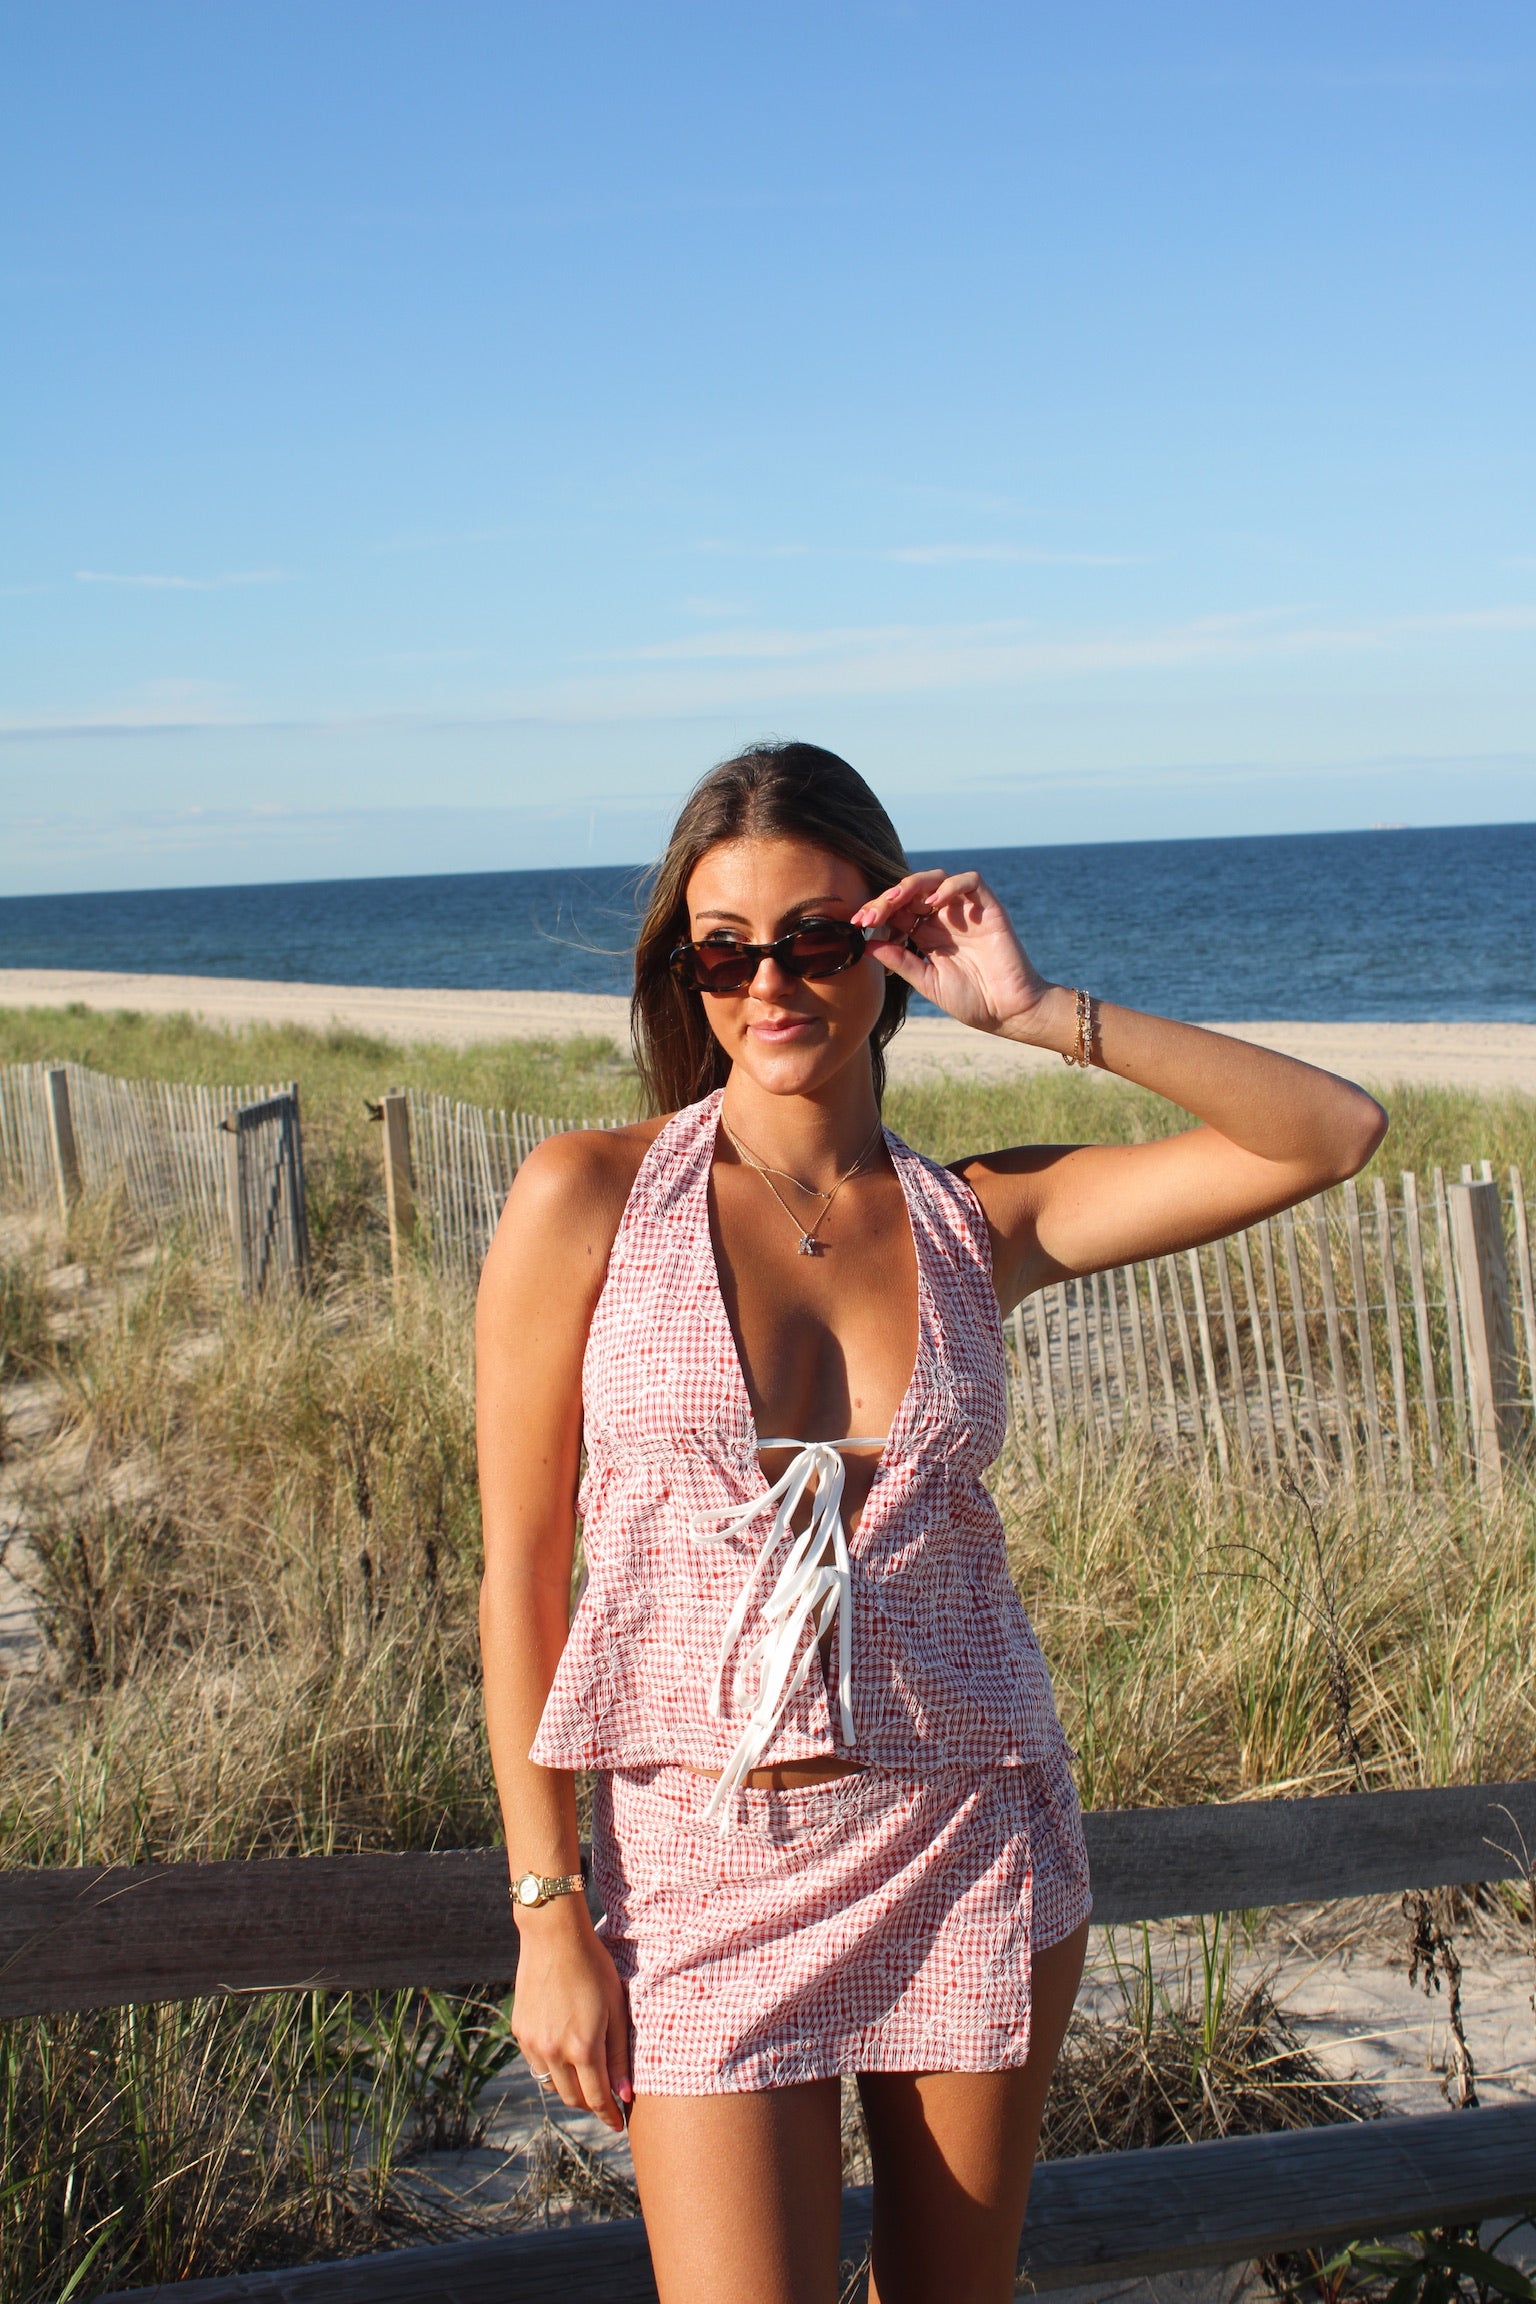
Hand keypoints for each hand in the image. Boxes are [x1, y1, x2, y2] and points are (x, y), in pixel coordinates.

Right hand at [511, 1902, 631, 2130]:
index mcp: (582, 2047)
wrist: (553, 1936)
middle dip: (591, 2104)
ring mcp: (533, 2042)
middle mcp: (553, 2051)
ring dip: (570, 2088)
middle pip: (573, 2098)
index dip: (609, 2115)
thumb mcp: (616, 2008)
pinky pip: (536, 2063)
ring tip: (586, 2079)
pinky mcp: (520, 2031)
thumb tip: (624, 2093)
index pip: (597, 2097)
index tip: (618, 2125)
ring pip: (552, 2085)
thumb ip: (618, 2054)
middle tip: (605, 2100)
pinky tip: (564, 2054)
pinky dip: (551, 2068)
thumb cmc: (593, 1967)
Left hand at [852, 868, 1057, 1041]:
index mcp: (926, 934)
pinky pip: (970, 881)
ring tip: (895, 901)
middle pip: (911, 892)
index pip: (897, 911)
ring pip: (936, 879)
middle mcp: (944, 918)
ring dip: (912, 885)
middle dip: (886, 900)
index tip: (857, 925)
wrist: (1008, 1012)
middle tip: (870, 916)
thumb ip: (900, 959)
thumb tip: (865, 944)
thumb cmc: (971, 1000)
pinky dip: (950, 886)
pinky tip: (934, 904)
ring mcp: (966, 911)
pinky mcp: (989, 908)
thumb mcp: (926, 980)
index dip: (876, 913)